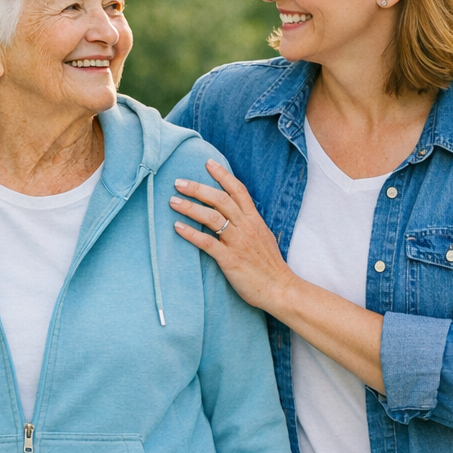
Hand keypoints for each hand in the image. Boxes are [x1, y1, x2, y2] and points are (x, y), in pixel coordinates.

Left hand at [170, 160, 295, 315]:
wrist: (280, 289)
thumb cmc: (269, 266)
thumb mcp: (263, 238)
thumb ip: (248, 225)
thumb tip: (233, 215)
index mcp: (254, 220)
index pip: (238, 190)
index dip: (223, 175)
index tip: (208, 163)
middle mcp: (246, 227)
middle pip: (221, 199)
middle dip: (198, 188)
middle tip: (179, 182)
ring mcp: (238, 243)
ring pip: (212, 217)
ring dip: (190, 207)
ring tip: (173, 201)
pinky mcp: (230, 260)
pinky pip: (207, 243)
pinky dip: (191, 233)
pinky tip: (177, 227)